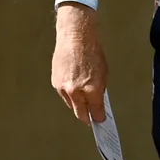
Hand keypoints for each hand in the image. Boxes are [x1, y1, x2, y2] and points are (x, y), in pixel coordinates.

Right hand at [52, 3, 108, 122]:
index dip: (99, 117)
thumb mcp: (104, 74)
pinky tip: (75, 91)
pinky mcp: (55, 82)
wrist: (75, 39)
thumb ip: (100, 91)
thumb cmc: (92, 53)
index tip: (101, 120)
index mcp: (91, 89)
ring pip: (71, 104)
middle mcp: (76, 91)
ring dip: (77, 105)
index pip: (95, 111)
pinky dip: (70, 95)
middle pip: (80, 113)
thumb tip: (98, 103)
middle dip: (87, 118)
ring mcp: (63, 87)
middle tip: (91, 120)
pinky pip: (64, 95)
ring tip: (83, 104)